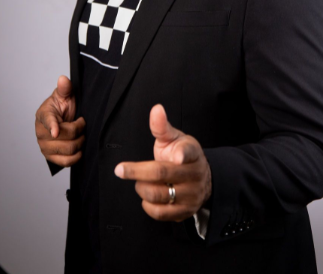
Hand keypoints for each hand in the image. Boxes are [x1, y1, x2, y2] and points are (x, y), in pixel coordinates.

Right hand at [34, 75, 84, 166]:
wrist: (63, 120)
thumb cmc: (62, 108)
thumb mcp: (65, 96)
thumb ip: (64, 88)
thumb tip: (63, 79)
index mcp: (43, 115)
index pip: (47, 121)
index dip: (52, 126)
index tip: (55, 131)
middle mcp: (41, 132)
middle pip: (64, 136)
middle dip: (79, 131)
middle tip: (82, 124)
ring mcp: (44, 146)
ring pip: (67, 149)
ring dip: (79, 143)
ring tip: (81, 135)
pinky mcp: (50, 157)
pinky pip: (64, 162)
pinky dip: (75, 157)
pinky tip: (79, 149)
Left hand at [114, 104, 211, 221]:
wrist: (202, 180)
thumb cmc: (182, 155)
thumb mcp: (174, 139)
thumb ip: (162, 127)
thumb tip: (156, 109)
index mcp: (192, 153)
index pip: (189, 151)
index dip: (183, 154)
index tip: (177, 157)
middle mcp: (194, 174)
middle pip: (162, 174)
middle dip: (136, 172)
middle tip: (120, 170)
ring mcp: (191, 195)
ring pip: (158, 195)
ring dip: (141, 188)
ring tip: (139, 182)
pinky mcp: (185, 212)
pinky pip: (160, 213)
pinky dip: (147, 205)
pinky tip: (147, 196)